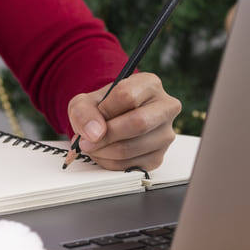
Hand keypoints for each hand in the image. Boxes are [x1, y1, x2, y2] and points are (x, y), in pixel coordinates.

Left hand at [65, 72, 180, 171]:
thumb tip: (95, 133)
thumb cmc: (103, 108)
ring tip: (93, 147)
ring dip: (104, 152)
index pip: (127, 96)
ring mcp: (165, 134)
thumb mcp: (86, 101)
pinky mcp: (159, 157)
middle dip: (105, 136)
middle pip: (138, 123)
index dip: (105, 110)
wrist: (112, 121)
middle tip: (86, 142)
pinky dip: (110, 163)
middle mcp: (165, 108)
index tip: (93, 119)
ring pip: (132, 147)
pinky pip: (131, 165)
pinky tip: (104, 154)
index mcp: (150, 84)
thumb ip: (84, 112)